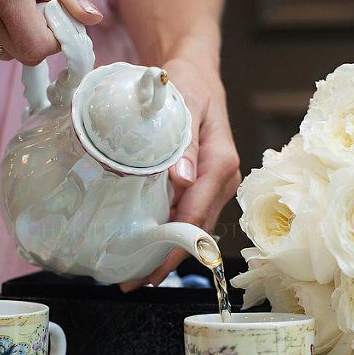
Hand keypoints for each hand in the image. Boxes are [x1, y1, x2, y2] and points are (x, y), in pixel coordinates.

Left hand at [120, 57, 240, 290]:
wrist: (196, 73)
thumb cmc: (188, 83)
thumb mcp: (184, 101)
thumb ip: (183, 139)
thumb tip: (181, 179)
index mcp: (220, 163)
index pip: (197, 215)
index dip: (174, 246)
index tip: (150, 269)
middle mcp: (223, 180)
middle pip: (196, 230)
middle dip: (166, 258)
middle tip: (130, 281)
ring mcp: (215, 186)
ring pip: (193, 228)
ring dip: (167, 250)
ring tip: (134, 271)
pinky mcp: (204, 186)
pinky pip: (189, 216)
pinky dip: (169, 233)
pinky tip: (147, 246)